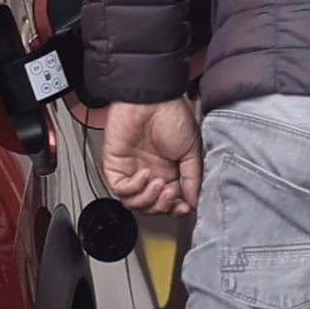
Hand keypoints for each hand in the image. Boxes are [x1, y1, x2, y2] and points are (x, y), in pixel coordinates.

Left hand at [103, 98, 202, 215]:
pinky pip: (120, 190)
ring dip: (149, 199)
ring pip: (135, 204)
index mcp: (169, 171)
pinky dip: (134, 188)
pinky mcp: (116, 166)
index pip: (170, 203)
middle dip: (163, 205)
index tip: (183, 207)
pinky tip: (144, 174)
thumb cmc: (172, 115)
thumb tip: (193, 202)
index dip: (176, 209)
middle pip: (152, 207)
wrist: (151, 99)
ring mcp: (132, 171)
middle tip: (172, 192)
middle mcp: (151, 173)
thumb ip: (193, 178)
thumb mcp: (192, 150)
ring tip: (159, 183)